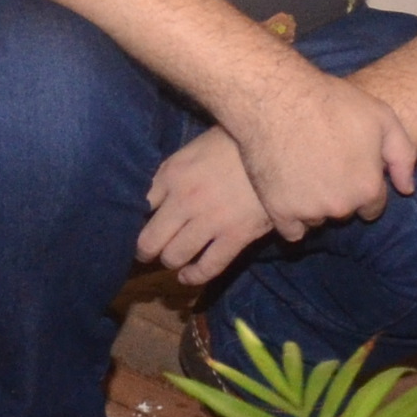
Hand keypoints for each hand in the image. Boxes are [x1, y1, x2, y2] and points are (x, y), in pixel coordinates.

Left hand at [139, 129, 273, 282]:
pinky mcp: (234, 237)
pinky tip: (188, 276)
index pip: (139, 205)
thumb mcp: (197, 147)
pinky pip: (208, 267)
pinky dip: (194, 276)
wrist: (279, 145)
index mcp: (172, 173)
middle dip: (145, 250)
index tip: (142, 223)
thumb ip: (177, 170)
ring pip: (174, 257)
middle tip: (147, 252)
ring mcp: (209, 221)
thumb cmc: (237, 141)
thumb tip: (162, 189)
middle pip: (149, 239)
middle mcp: (184, 200)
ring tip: (173, 260)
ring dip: (170, 261)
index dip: (138, 218)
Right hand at [230, 63, 415, 238]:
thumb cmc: (332, 102)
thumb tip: (407, 189)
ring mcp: (308, 210)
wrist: (278, 97)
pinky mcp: (279, 211)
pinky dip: (291, 218)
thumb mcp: (382, 117)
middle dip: (339, 194)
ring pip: (317, 219)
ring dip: (314, 205)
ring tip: (303, 170)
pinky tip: (288, 192)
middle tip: (324, 163)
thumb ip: (402, 156)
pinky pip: (291, 231)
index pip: (372, 206)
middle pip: (344, 212)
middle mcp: (341, 206)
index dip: (362, 185)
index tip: (348, 166)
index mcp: (367, 187)